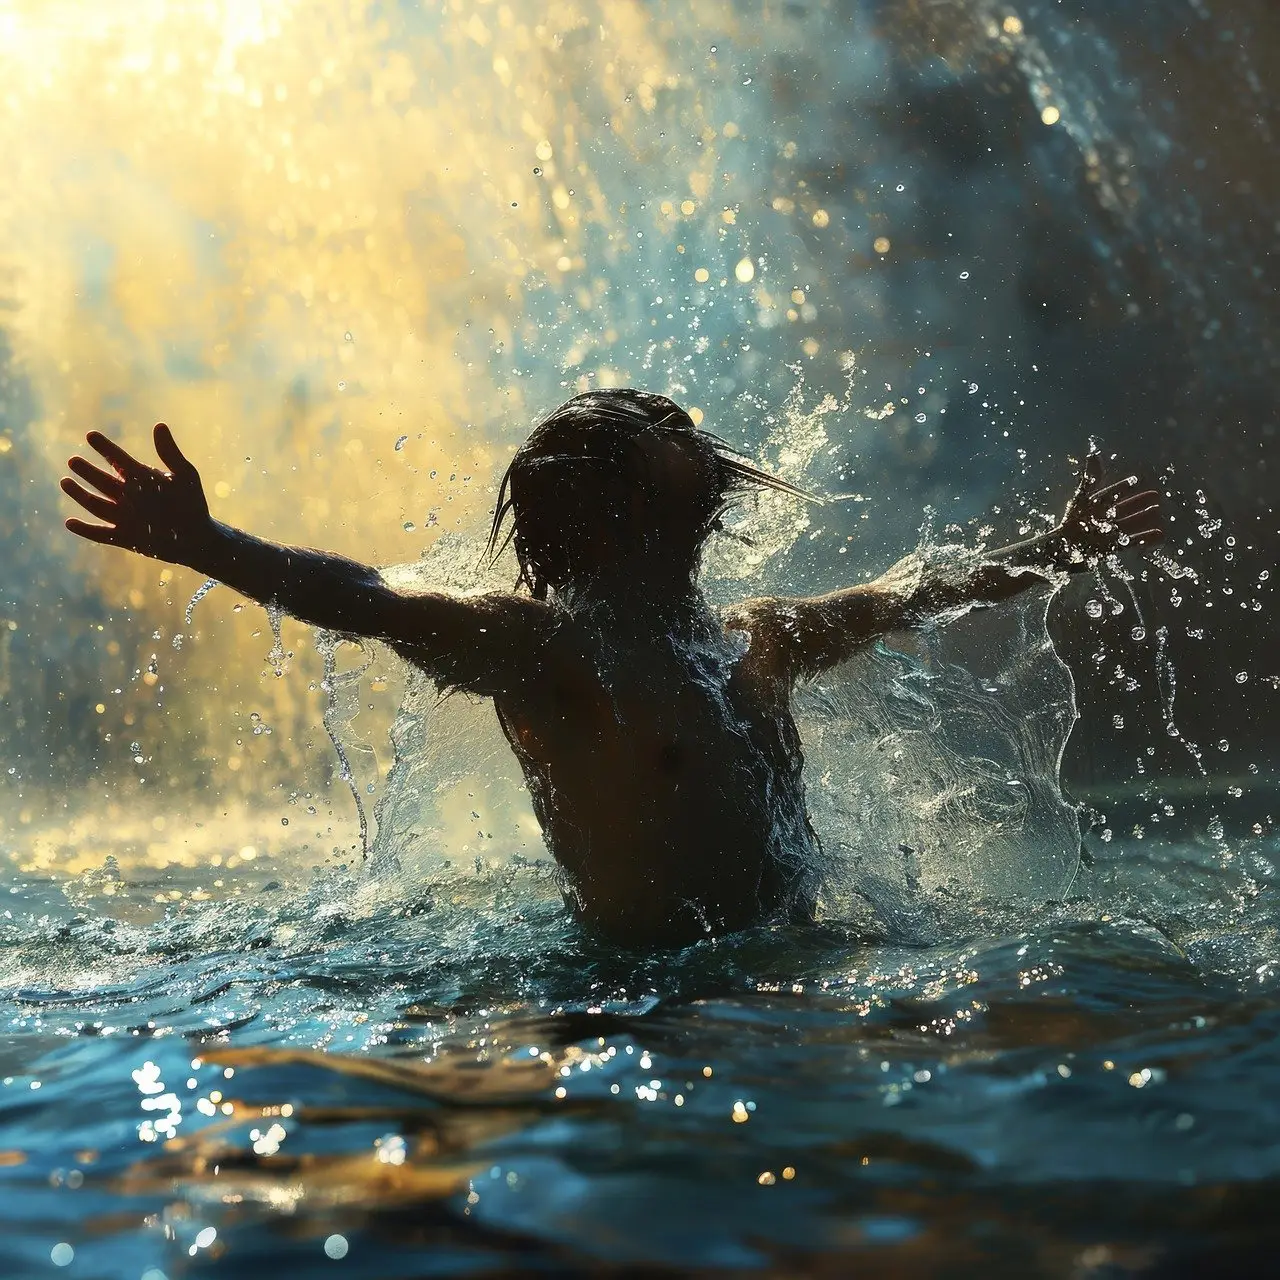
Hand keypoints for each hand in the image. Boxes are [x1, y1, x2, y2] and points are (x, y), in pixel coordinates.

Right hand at [62, 424, 212, 562]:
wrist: (199, 537)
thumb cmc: (193, 503)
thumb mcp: (185, 476)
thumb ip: (170, 453)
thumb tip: (159, 425)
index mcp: (139, 478)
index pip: (118, 459)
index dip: (105, 448)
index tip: (91, 435)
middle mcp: (127, 496)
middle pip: (102, 481)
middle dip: (87, 471)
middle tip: (74, 460)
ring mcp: (123, 517)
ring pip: (95, 504)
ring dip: (80, 495)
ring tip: (65, 481)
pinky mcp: (124, 538)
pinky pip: (100, 534)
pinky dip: (85, 530)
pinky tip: (70, 523)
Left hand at [1052, 447, 1161, 567]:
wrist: (1064, 548)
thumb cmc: (1071, 522)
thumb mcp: (1082, 498)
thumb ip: (1091, 479)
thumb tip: (1094, 455)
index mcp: (1096, 506)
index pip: (1112, 494)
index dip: (1124, 487)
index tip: (1137, 480)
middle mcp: (1104, 518)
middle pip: (1125, 508)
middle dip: (1139, 502)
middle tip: (1155, 496)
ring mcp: (1109, 533)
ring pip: (1130, 524)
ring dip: (1143, 519)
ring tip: (1157, 512)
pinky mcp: (1111, 547)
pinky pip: (1131, 542)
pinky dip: (1145, 539)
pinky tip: (1160, 535)